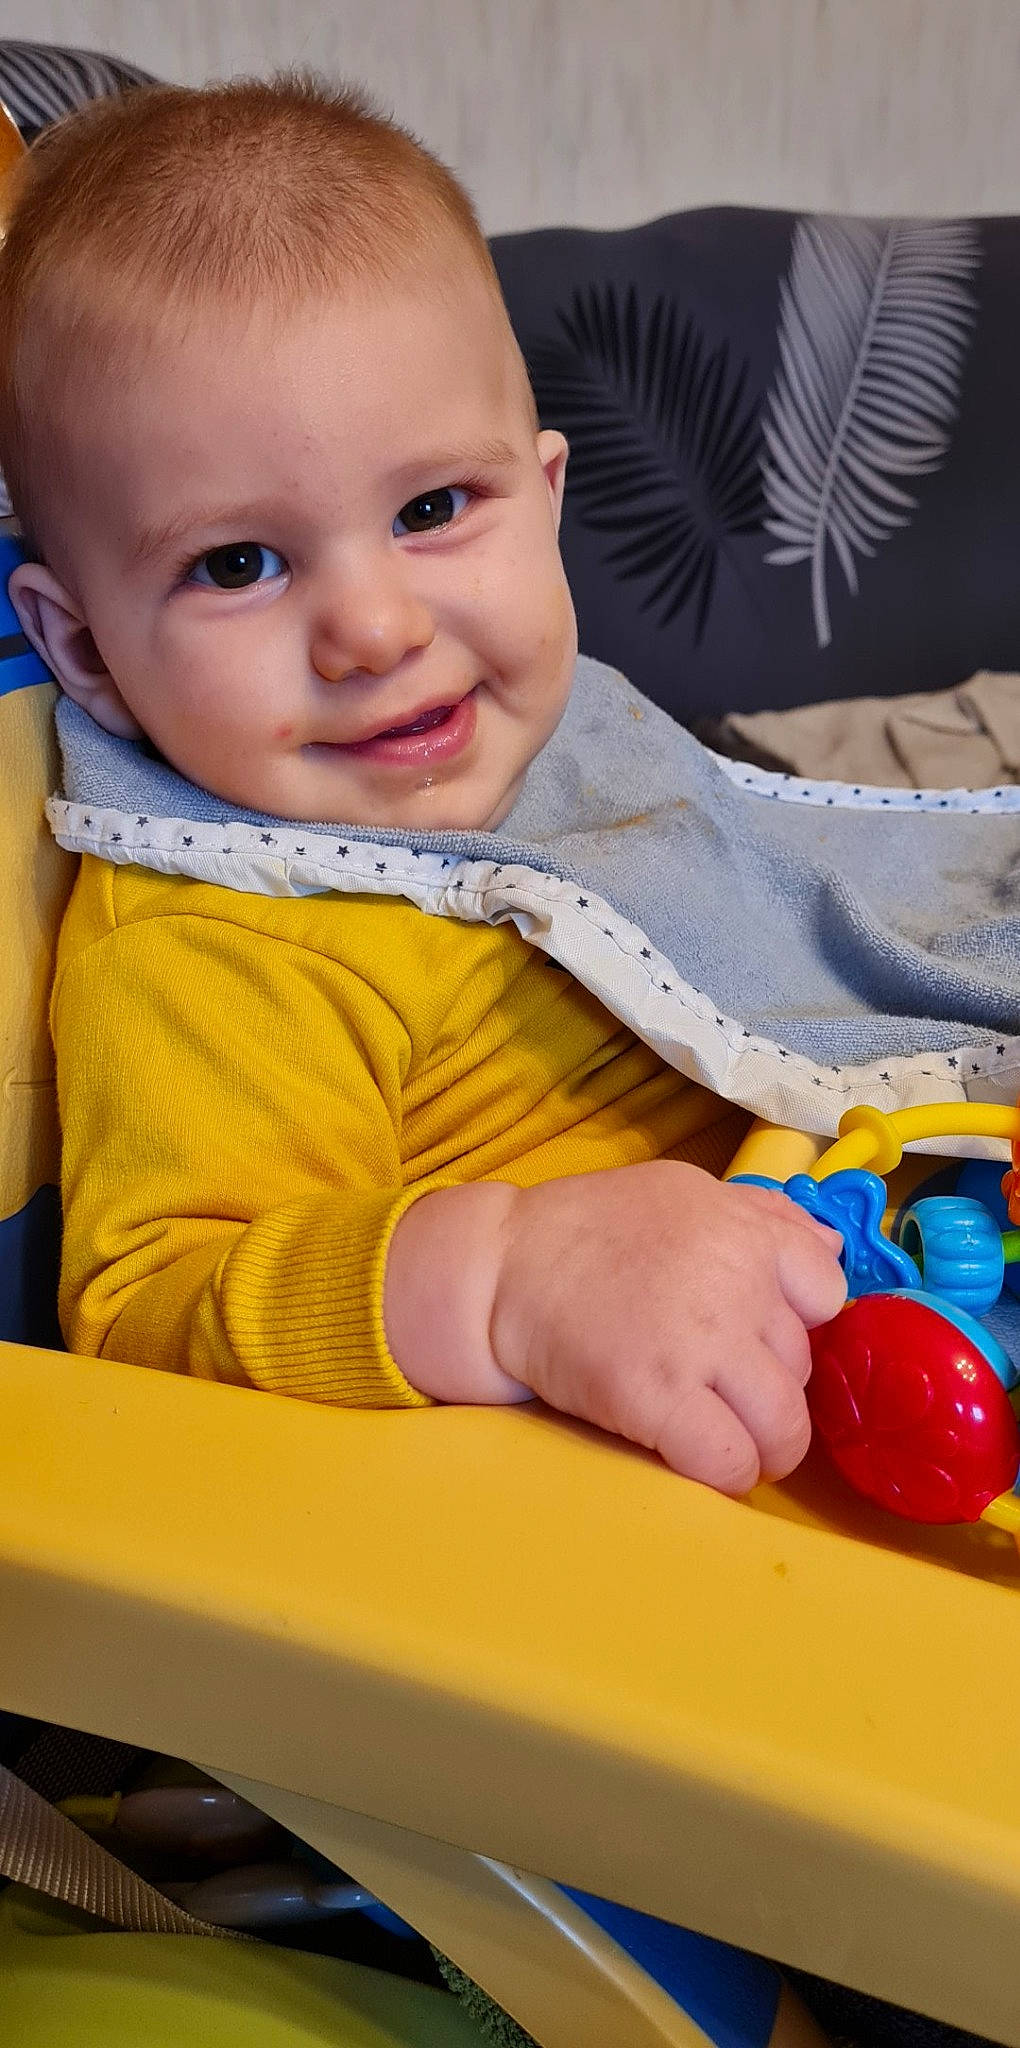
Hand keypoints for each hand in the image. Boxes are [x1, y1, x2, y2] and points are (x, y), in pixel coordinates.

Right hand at [489, 1163, 845, 1492]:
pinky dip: (728, 1475)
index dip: (801, 1325)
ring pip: (784, 1428)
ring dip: (766, 1449)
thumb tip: (835, 1246)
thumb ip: (762, 1215)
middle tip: (729, 1393)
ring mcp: (700, 1346)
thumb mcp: (681, 1190)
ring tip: (735, 1445)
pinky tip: (702, 1461)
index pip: (827, 1294)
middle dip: (773, 1390)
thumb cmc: (587, 1227)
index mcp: (744, 1231)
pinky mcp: (658, 1399)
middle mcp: (736, 1286)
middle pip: (802, 1368)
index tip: (764, 1338)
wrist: (499, 1267)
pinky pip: (730, 1461)